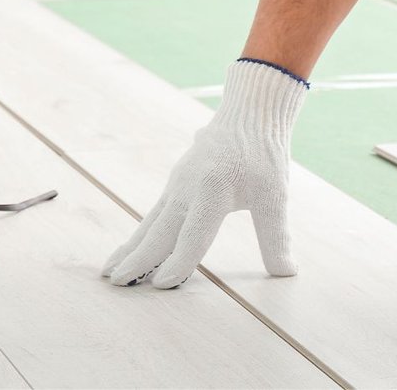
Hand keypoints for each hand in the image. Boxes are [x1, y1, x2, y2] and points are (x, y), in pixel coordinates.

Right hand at [101, 58, 308, 288]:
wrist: (247, 112)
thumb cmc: (263, 154)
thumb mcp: (276, 196)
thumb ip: (276, 236)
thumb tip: (286, 272)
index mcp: (213, 191)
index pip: (193, 235)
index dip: (179, 262)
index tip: (161, 285)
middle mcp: (188, 188)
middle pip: (160, 231)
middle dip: (138, 259)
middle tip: (117, 283)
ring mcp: (177, 184)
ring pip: (150, 223)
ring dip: (130, 248)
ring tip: (109, 271)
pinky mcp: (175, 183)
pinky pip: (154, 214)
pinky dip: (140, 234)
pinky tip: (130, 249)